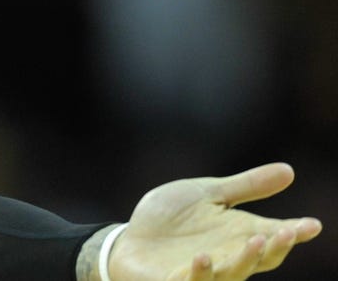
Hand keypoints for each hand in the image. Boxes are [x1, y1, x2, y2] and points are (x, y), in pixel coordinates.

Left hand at [108, 163, 321, 279]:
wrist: (130, 238)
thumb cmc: (173, 218)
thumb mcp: (209, 194)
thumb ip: (246, 186)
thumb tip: (290, 171)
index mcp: (237, 236)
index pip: (272, 238)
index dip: (293, 233)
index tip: (311, 225)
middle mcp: (225, 257)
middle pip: (258, 260)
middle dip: (274, 248)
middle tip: (285, 232)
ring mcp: (201, 272)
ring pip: (231, 275)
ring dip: (244, 261)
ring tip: (255, 242)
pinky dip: (199, 274)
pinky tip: (203, 257)